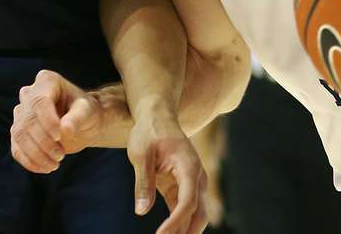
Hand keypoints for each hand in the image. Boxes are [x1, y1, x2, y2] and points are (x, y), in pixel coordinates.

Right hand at [11, 69, 117, 173]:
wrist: (83, 123)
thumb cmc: (87, 111)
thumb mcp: (87, 111)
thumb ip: (77, 117)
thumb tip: (65, 129)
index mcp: (47, 81)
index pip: (39, 102)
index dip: (47, 121)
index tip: (60, 136)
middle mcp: (29, 94)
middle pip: (27, 120)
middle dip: (43, 142)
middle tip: (61, 156)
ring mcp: (21, 113)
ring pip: (19, 135)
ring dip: (36, 154)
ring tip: (55, 164)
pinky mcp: (18, 131)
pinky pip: (16, 148)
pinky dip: (29, 161)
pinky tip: (45, 168)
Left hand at [129, 109, 208, 233]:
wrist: (158, 117)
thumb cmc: (149, 132)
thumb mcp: (141, 154)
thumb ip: (143, 182)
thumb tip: (142, 210)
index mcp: (189, 165)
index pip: (188, 201)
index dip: (176, 222)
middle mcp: (197, 176)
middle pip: (200, 212)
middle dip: (186, 232)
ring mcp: (193, 183)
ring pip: (197, 214)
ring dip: (184, 231)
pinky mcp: (183, 187)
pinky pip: (185, 210)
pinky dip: (178, 224)